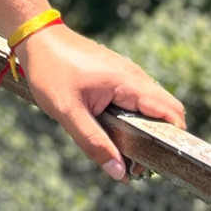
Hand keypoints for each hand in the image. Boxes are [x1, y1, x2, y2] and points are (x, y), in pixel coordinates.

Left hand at [18, 23, 185, 182]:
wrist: (38, 39)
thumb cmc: (50, 71)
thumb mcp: (68, 112)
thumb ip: (93, 142)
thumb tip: (119, 172)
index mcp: (128, 82)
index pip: (171, 112)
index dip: (171, 139)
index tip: (154, 162)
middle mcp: (134, 77)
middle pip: (165, 112)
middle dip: (156, 139)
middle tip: (135, 162)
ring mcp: (127, 75)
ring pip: (150, 108)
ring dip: (143, 131)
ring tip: (122, 152)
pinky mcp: (117, 77)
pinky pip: (135, 101)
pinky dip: (132, 119)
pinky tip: (112, 132)